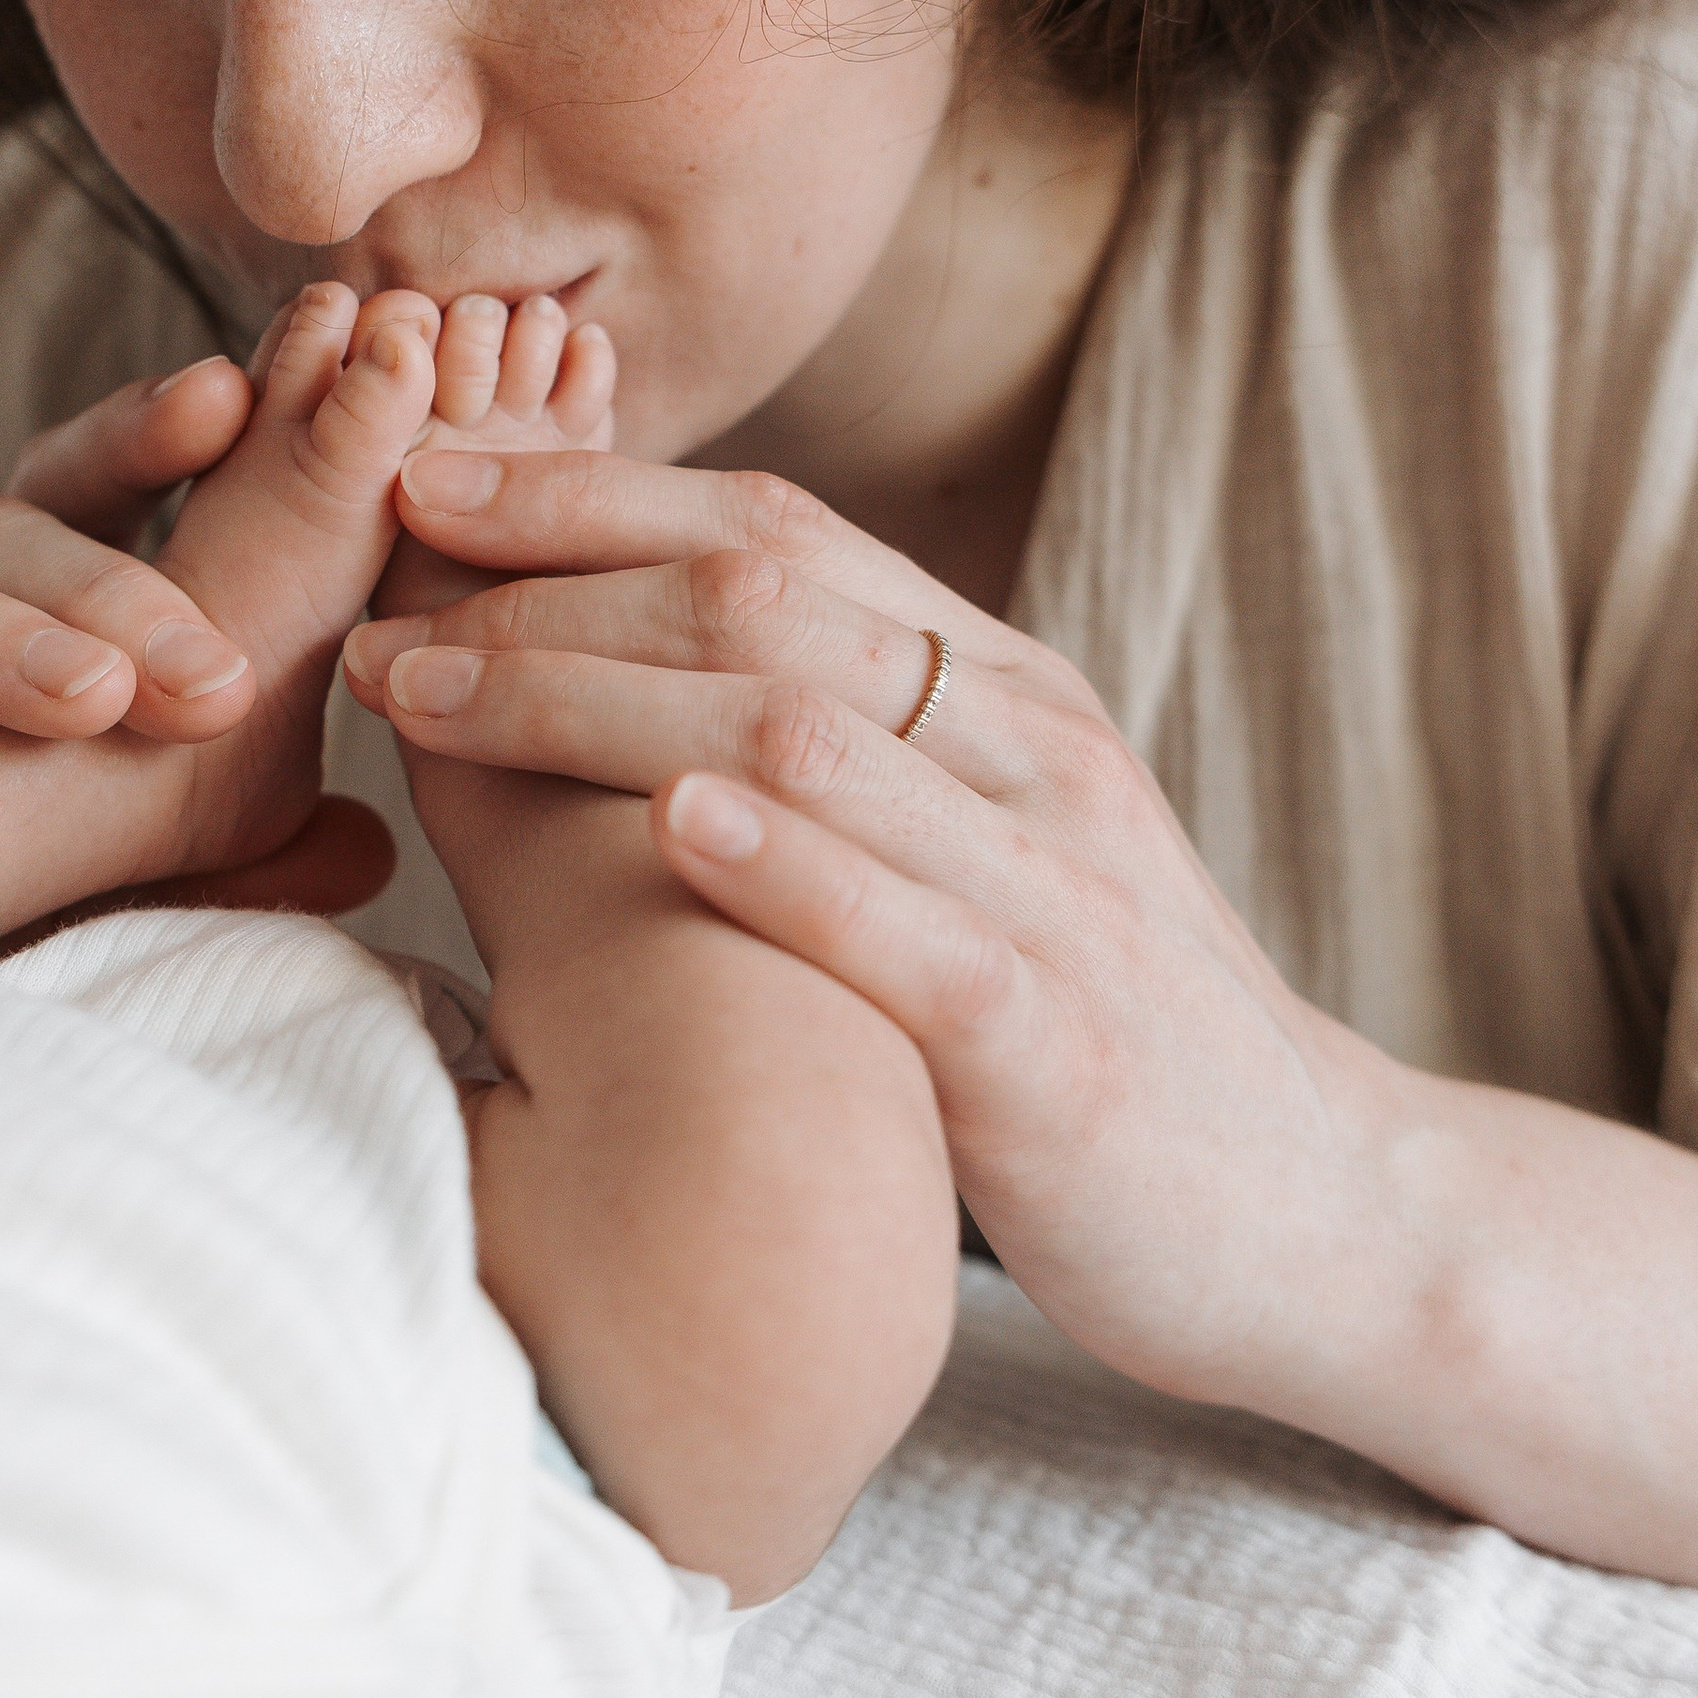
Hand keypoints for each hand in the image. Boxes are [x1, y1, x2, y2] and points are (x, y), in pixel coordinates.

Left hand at [343, 451, 1397, 1414]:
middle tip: (368, 579)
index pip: (773, 536)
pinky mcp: (1062, 1040)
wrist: (1329, 1217)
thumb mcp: (974, 856)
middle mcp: (1026, 753)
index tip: (417, 480)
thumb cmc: (1096, 1033)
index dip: (584, 494)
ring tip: (425, 686)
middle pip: (762, 602)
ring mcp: (1052, 887)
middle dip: (544, 578)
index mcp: (999, 693)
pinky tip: (669, 821)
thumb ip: (840, 759)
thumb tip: (620, 684)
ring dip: (592, 695)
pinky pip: (919, 924)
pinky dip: (791, 862)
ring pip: (808, 733)